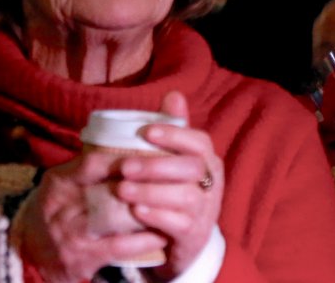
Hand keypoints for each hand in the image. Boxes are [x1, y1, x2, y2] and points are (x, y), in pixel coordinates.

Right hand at [16, 153, 166, 281]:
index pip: (95, 162)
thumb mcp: (67, 180)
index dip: (127, 158)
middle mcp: (62, 205)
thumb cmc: (60, 207)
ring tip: (177, 206)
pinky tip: (161, 235)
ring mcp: (71, 232)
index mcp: (60, 181)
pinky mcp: (81, 257)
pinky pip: (119, 247)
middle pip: (111, 189)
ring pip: (119, 217)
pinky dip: (143, 240)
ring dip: (151, 212)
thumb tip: (137, 134)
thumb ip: (95, 162)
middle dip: (147, 184)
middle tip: (177, 179)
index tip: (157, 153)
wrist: (31, 251)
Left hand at [114, 91, 224, 278]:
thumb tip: (173, 94)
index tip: (147, 132)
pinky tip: (135, 211)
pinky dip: (156, 216)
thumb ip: (175, 130)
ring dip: (152, 191)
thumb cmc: (174, 191)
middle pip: (192, 168)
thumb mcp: (175, 160)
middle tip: (125, 166)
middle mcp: (212, 183)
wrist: (181, 240)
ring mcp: (206, 210)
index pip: (199, 142)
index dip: (175, 135)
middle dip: (157, 165)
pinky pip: (179, 224)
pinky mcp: (194, 234)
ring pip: (185, 196)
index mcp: (208, 161)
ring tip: (122, 189)